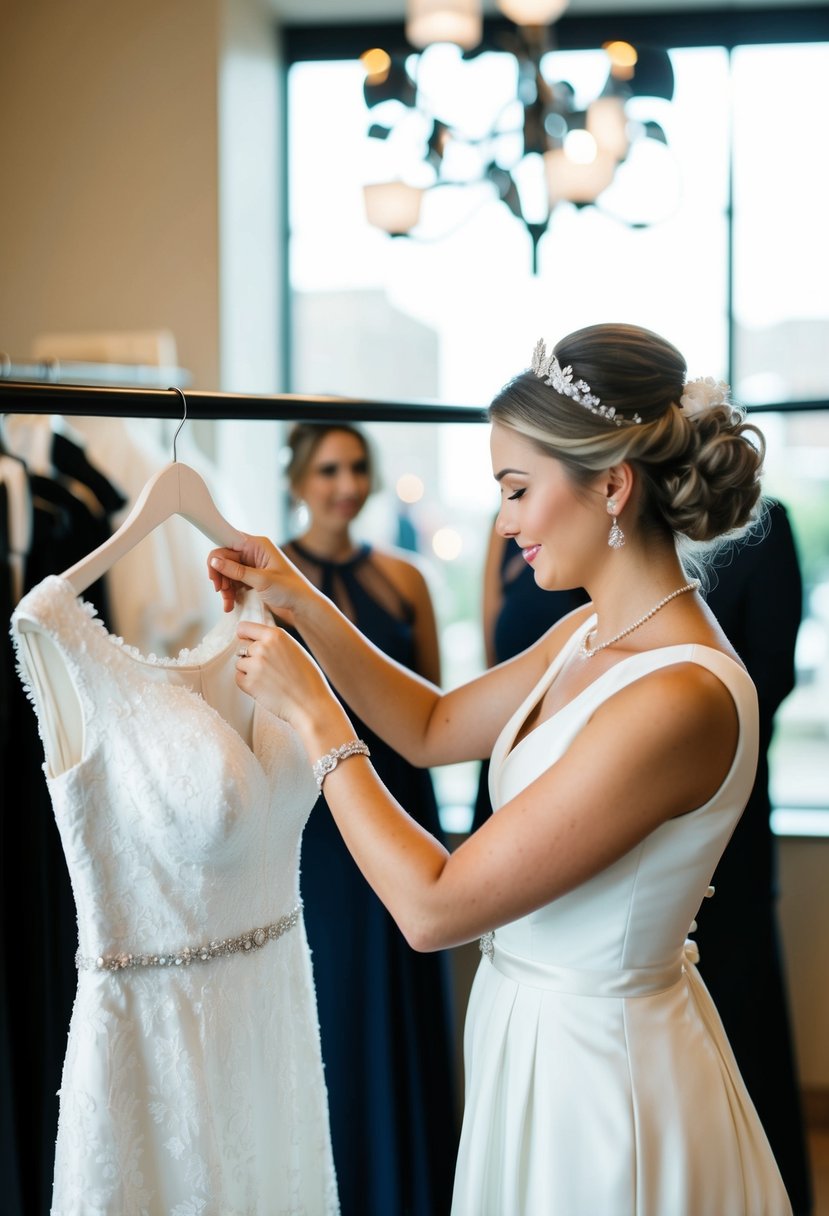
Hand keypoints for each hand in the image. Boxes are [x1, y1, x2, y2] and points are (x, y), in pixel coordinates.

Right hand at [207, 534, 314, 621]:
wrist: (302, 606)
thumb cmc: (289, 589)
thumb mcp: (261, 580)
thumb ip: (237, 570)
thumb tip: (215, 560)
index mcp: (258, 545)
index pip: (228, 542)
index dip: (217, 556)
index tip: (213, 573)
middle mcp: (254, 553)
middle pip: (225, 559)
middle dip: (221, 576)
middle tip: (220, 591)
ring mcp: (252, 566)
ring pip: (228, 573)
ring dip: (225, 588)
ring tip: (227, 603)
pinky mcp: (252, 579)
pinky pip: (234, 582)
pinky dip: (230, 593)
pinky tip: (230, 604)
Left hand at [234, 620, 344, 740]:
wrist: (311, 704)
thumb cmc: (307, 679)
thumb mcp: (294, 649)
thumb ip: (274, 642)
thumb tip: (254, 641)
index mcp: (275, 635)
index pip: (244, 627)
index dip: (244, 635)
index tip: (246, 641)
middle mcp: (262, 647)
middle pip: (241, 646)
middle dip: (250, 656)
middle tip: (267, 668)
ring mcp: (254, 664)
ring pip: (240, 663)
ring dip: (249, 671)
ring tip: (269, 680)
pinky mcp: (249, 682)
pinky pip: (239, 678)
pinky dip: (248, 684)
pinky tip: (265, 688)